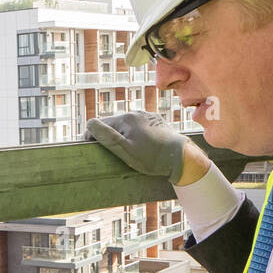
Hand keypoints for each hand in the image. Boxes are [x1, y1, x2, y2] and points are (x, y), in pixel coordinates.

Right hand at [85, 112, 208, 185]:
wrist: (182, 158)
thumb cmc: (152, 157)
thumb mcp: (125, 150)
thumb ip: (106, 136)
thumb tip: (90, 123)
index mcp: (126, 118)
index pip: (100, 124)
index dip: (92, 136)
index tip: (92, 149)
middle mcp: (136, 113)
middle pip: (113, 124)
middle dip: (108, 136)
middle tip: (110, 153)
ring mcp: (148, 117)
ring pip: (127, 126)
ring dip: (122, 136)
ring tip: (127, 151)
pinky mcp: (157, 122)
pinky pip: (139, 127)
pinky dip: (135, 135)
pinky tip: (141, 146)